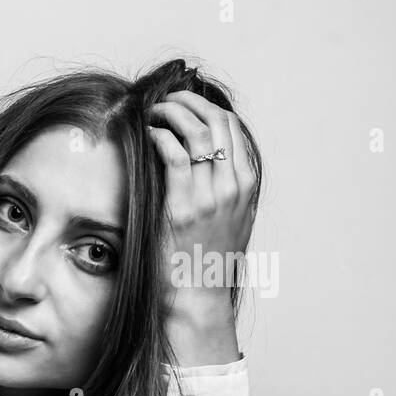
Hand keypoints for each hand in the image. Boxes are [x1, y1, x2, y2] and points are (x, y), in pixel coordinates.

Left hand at [147, 91, 259, 363]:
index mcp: (246, 183)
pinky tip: (149, 133)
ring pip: (198, 131)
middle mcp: (234, 185)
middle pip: (218, 121)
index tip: (183, 101)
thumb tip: (200, 157)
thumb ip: (220, 186)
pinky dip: (161, 135)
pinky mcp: (184, 206)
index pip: (232, 126)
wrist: (197, 296)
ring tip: (153, 111)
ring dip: (173, 113)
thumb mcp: (226, 217)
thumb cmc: (204, 259)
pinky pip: (175, 154)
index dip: (206, 106)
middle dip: (189, 101)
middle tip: (165, 99)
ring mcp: (211, 195)